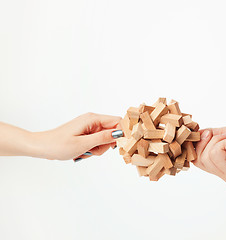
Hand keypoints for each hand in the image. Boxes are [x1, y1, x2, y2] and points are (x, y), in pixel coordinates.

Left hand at [0, 113, 121, 160]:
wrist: (41, 146)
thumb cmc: (58, 145)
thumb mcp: (83, 144)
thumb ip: (103, 138)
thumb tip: (119, 133)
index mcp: (92, 119)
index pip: (117, 121)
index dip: (121, 133)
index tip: (117, 146)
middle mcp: (92, 120)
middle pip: (112, 131)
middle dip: (107, 144)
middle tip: (94, 150)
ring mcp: (89, 126)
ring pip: (105, 138)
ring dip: (99, 148)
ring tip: (86, 151)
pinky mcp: (86, 132)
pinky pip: (97, 140)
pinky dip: (93, 148)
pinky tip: (83, 151)